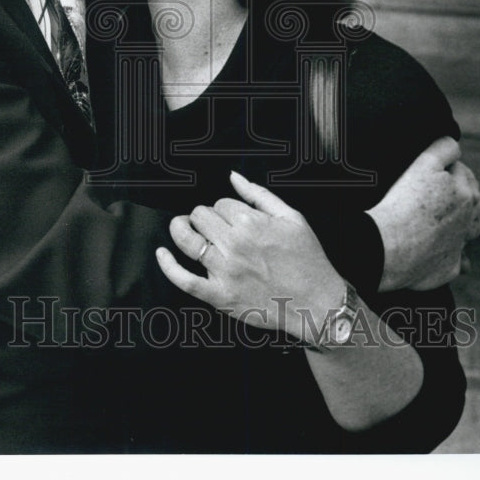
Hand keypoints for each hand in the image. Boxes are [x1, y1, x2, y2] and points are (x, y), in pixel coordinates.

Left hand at [156, 172, 343, 342]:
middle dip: (204, 216)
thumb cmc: (307, 259)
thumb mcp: (292, 217)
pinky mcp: (219, 296)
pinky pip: (184, 280)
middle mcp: (234, 244)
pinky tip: (161, 254)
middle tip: (213, 226)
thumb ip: (259, 194)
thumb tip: (233, 176)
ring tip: (181, 227)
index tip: (233, 218)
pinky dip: (168, 266)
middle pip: (200, 216)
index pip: (219, 203)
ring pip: (187, 240)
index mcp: (251, 222)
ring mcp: (224, 271)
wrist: (318, 302)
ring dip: (179, 229)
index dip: (224, 208)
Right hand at [367, 137, 479, 291]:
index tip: (431, 172)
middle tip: (434, 192)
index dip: (447, 168)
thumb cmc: (403, 205)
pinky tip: (443, 249)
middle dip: (460, 193)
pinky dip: (456, 254)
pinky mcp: (451, 267)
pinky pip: (462, 261)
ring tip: (442, 218)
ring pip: (472, 229)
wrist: (388, 246)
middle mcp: (468, 220)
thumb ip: (443, 149)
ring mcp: (460, 245)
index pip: (463, 172)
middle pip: (473, 201)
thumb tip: (453, 145)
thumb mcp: (423, 164)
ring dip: (464, 222)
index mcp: (465, 194)